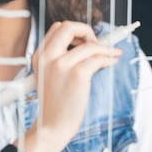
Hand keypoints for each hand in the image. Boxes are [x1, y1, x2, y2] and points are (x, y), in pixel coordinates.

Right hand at [20, 20, 121, 151]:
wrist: (52, 125)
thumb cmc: (55, 103)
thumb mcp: (49, 75)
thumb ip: (60, 58)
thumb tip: (87, 43)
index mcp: (39, 56)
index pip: (57, 28)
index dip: (75, 30)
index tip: (84, 41)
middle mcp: (48, 57)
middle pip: (69, 26)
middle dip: (87, 30)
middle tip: (95, 42)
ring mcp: (62, 65)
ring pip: (89, 44)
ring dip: (105, 48)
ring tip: (111, 55)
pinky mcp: (77, 74)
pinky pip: (98, 58)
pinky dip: (109, 59)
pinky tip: (111, 63)